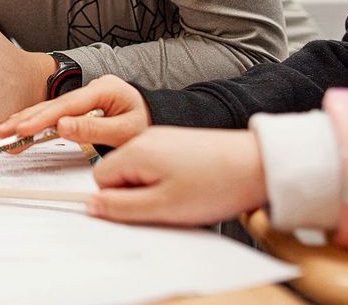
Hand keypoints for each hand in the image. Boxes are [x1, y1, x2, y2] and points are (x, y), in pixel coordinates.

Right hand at [0, 74, 151, 146]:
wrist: (158, 119)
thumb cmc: (146, 123)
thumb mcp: (126, 131)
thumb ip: (93, 129)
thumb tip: (62, 127)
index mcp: (104, 89)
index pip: (67, 104)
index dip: (43, 118)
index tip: (24, 129)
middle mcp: (90, 89)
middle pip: (52, 105)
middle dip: (25, 119)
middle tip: (3, 132)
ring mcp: (84, 99)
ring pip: (48, 110)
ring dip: (25, 122)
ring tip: (3, 132)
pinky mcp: (80, 110)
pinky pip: (54, 117)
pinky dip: (36, 125)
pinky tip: (19, 131)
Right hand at [86, 127, 267, 225]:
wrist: (256, 164)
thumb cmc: (215, 183)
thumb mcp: (162, 207)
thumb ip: (120, 207)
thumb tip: (91, 206)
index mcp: (135, 151)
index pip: (100, 177)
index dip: (117, 199)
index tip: (139, 209)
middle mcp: (145, 139)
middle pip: (118, 172)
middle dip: (134, 193)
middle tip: (164, 204)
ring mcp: (162, 138)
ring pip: (139, 170)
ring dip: (153, 188)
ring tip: (181, 195)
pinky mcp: (177, 142)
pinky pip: (157, 165)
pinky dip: (167, 180)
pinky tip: (190, 186)